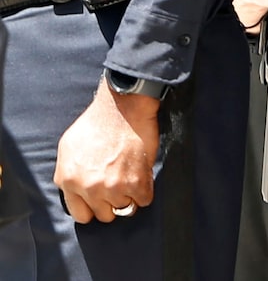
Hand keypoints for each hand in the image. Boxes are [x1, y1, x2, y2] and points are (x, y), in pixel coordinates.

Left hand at [54, 76, 159, 222]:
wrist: (123, 105)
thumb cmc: (97, 121)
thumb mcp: (69, 146)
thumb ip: (69, 172)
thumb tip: (76, 188)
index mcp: (68, 180)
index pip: (81, 214)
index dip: (93, 206)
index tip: (102, 199)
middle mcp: (89, 188)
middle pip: (104, 214)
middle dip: (112, 201)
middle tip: (119, 185)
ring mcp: (113, 187)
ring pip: (125, 209)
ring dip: (130, 195)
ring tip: (132, 177)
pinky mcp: (137, 182)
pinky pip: (144, 200)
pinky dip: (146, 190)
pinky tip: (143, 175)